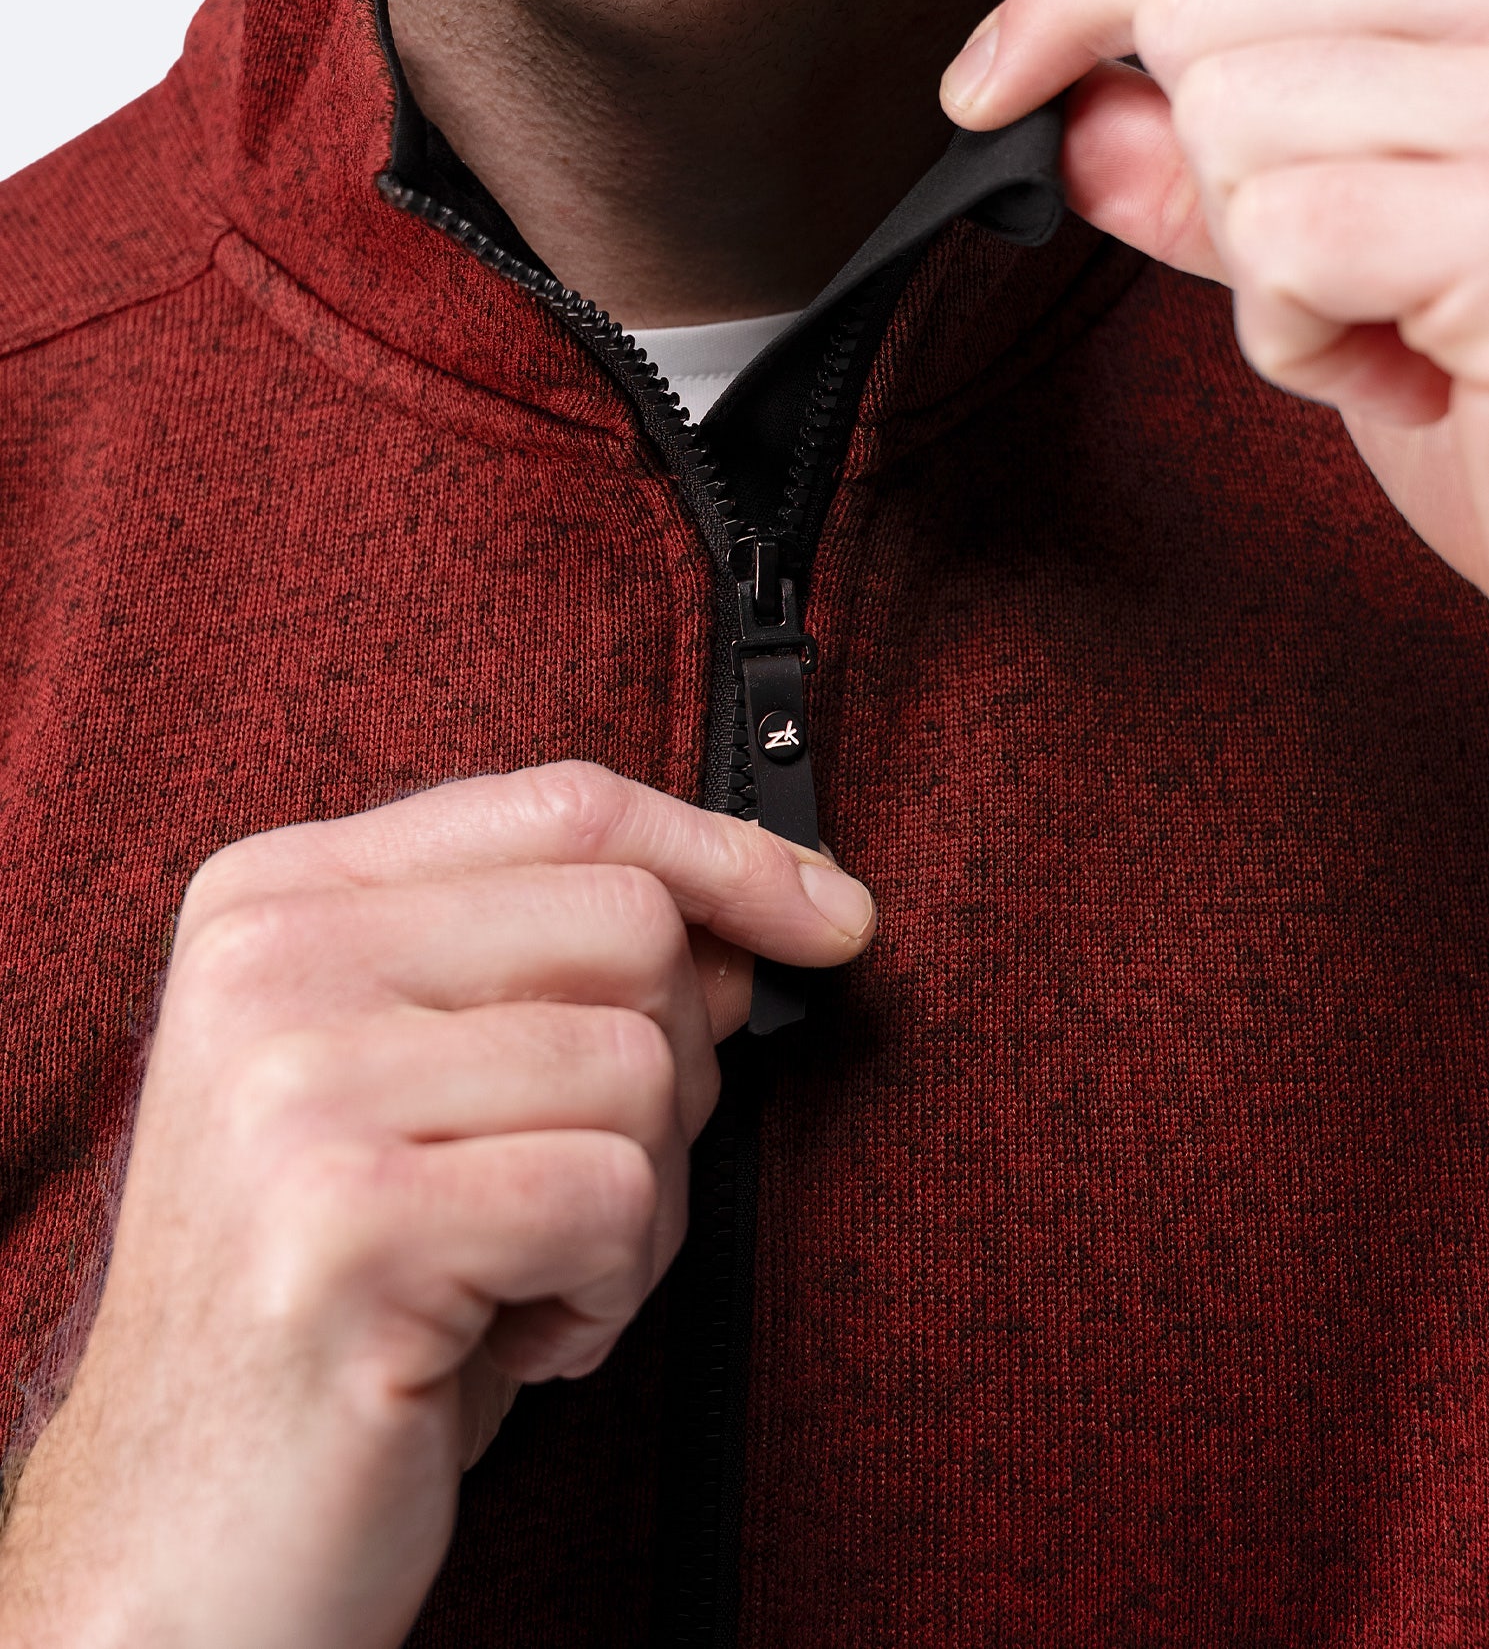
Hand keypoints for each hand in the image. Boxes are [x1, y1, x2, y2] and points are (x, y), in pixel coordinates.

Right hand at [0, 763, 875, 1648]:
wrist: (188, 1531)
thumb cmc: (344, 1297)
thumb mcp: (431, 1088)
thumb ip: (560, 970)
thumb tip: (757, 918)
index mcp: (280, 898)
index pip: (565, 804)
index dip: (726, 852)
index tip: (827, 912)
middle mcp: (271, 963)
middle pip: (630, 925)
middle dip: (672, 1072)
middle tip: (582, 1184)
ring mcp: (295, 1085)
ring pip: (640, 1066)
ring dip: (640, 1205)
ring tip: (534, 1271)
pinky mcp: (348, 1220)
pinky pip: (613, 1195)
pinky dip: (610, 1287)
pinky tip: (515, 1332)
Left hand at [941, 0, 1488, 593]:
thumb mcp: (1339, 273)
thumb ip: (1215, 183)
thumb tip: (1082, 117)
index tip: (986, 82)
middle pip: (1207, 14)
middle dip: (1212, 175)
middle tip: (1332, 271)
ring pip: (1234, 118)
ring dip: (1268, 271)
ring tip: (1390, 330)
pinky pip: (1287, 232)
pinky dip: (1302, 338)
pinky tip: (1405, 376)